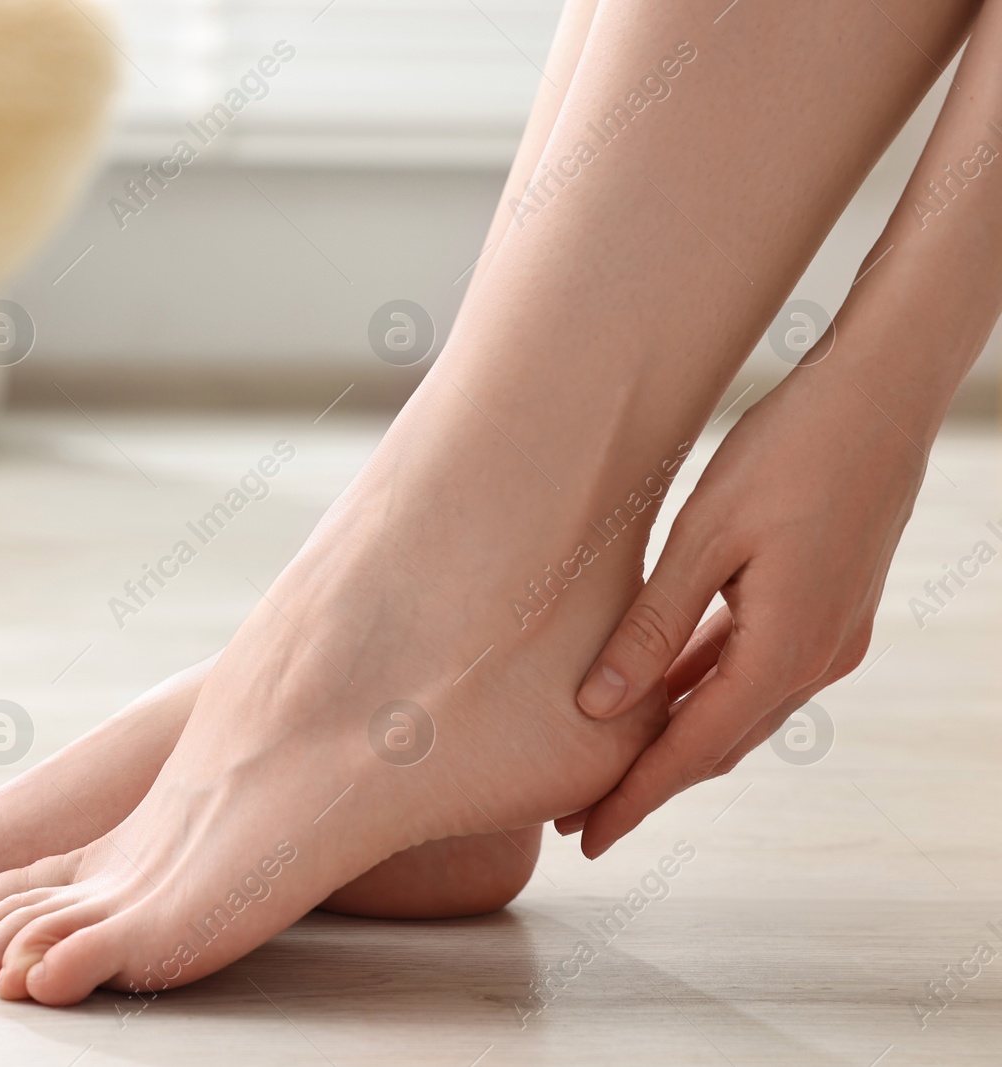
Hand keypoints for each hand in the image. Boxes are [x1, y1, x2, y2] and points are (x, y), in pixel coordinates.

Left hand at [565, 373, 927, 856]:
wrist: (881, 394)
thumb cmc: (786, 453)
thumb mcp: (702, 541)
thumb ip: (649, 630)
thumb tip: (595, 707)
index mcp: (784, 651)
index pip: (692, 750)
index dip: (634, 798)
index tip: (584, 837)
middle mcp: (816, 660)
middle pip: (716, 744)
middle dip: (646, 784)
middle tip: (577, 818)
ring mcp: (830, 637)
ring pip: (737, 712)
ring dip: (675, 741)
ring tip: (607, 766)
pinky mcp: (827, 610)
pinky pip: (756, 671)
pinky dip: (707, 691)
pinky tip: (662, 693)